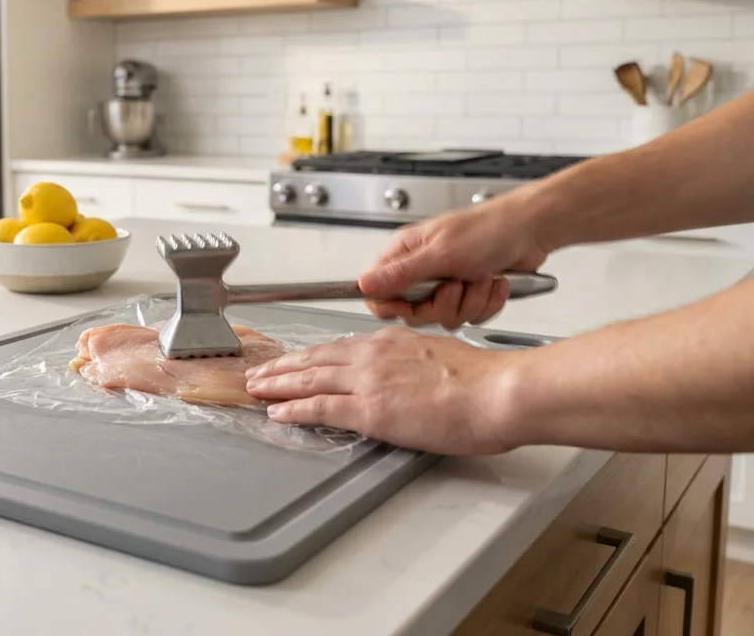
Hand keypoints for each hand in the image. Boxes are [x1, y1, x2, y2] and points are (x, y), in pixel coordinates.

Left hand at [245, 327, 518, 455]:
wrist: (497, 391)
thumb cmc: (483, 380)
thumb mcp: (439, 355)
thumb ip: (413, 361)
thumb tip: (406, 372)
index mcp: (391, 341)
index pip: (338, 347)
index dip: (309, 356)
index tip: (293, 360)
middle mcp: (373, 356)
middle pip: (315, 360)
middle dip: (282, 367)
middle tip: (259, 372)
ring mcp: (369, 382)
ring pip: (309, 380)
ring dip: (277, 384)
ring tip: (256, 389)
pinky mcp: (371, 410)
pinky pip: (320, 408)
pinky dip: (294, 409)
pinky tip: (278, 412)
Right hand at [359, 201, 551, 329]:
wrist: (532, 230)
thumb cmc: (489, 229)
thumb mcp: (440, 254)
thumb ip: (400, 274)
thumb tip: (363, 284)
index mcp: (406, 254)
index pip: (377, 291)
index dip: (390, 306)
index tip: (410, 307)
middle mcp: (422, 270)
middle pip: (414, 312)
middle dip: (442, 304)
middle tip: (456, 286)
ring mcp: (446, 284)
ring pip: (445, 316)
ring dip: (470, 301)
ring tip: (480, 277)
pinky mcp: (468, 294)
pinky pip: (470, 316)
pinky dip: (486, 302)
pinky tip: (493, 282)